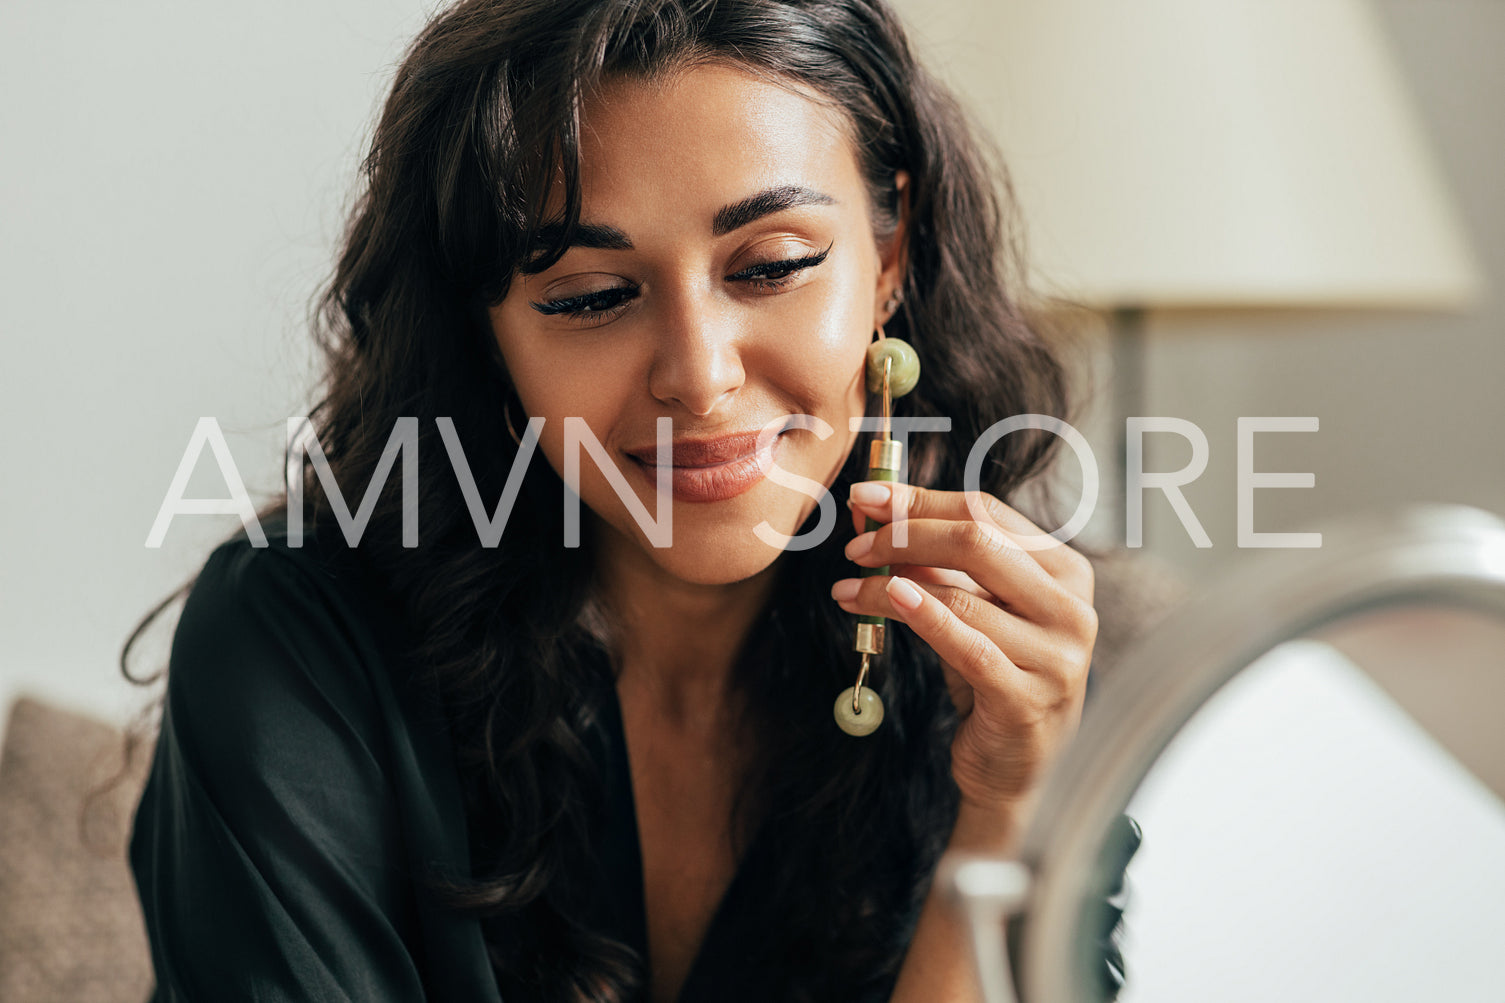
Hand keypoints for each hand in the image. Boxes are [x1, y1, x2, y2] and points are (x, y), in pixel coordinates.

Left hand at [833, 480, 1097, 818]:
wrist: (1017, 769)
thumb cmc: (994, 679)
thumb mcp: (973, 612)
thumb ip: (938, 564)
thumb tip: (878, 513)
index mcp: (1067, 572)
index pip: (988, 512)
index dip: (921, 498)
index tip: (868, 497)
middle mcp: (1072, 609)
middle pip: (977, 541)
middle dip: (904, 533)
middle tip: (856, 544)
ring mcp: (1056, 656)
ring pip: (960, 595)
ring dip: (889, 583)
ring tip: (849, 585)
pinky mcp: (1027, 698)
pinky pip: (964, 645)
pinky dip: (920, 616)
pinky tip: (883, 599)